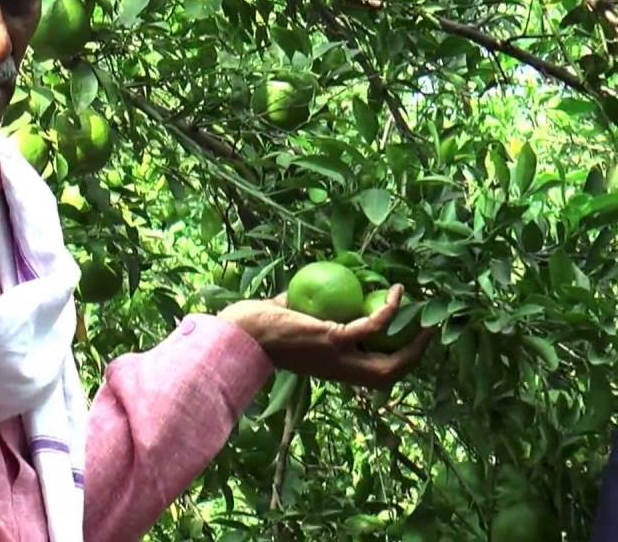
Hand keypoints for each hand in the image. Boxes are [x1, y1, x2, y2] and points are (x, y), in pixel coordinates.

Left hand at [217, 284, 434, 388]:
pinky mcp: (333, 339)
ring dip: (413, 341)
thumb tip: (312, 293)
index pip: (371, 374)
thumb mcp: (288, 321)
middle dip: (414, 358)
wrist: (239, 333)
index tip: (407, 341)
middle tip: (427, 332)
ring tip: (424, 316)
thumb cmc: (256, 326)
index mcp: (331, 368)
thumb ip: (303, 312)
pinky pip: (373, 326)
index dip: (395, 362)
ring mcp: (337, 356)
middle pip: (388, 375)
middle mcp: (338, 369)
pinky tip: (397, 292)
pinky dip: (390, 310)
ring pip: (390, 361)